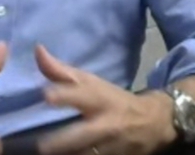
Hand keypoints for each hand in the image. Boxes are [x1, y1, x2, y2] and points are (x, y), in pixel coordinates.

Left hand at [34, 45, 175, 154]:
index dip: (63, 94)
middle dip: (56, 143)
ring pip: (82, 154)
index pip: (82, 93)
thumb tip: (38, 50)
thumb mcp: (94, 83)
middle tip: (39, 146)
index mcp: (100, 99)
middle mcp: (106, 124)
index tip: (46, 96)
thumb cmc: (115, 100)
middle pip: (77, 136)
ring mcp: (111, 147)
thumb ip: (62, 72)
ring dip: (63, 154)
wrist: (156, 122)